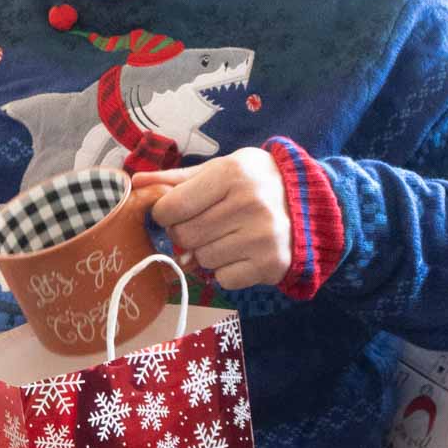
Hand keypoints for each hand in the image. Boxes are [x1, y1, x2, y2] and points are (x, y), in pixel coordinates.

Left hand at [131, 149, 291, 290]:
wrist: (312, 204)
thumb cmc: (256, 182)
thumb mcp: (221, 168)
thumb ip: (177, 178)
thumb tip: (136, 182)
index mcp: (232, 174)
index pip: (172, 207)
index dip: (165, 214)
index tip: (176, 212)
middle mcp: (249, 204)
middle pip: (184, 236)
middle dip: (185, 234)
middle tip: (203, 225)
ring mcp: (262, 236)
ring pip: (202, 260)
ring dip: (206, 253)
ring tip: (227, 236)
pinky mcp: (271, 264)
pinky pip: (224, 279)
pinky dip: (226, 271)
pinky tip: (241, 253)